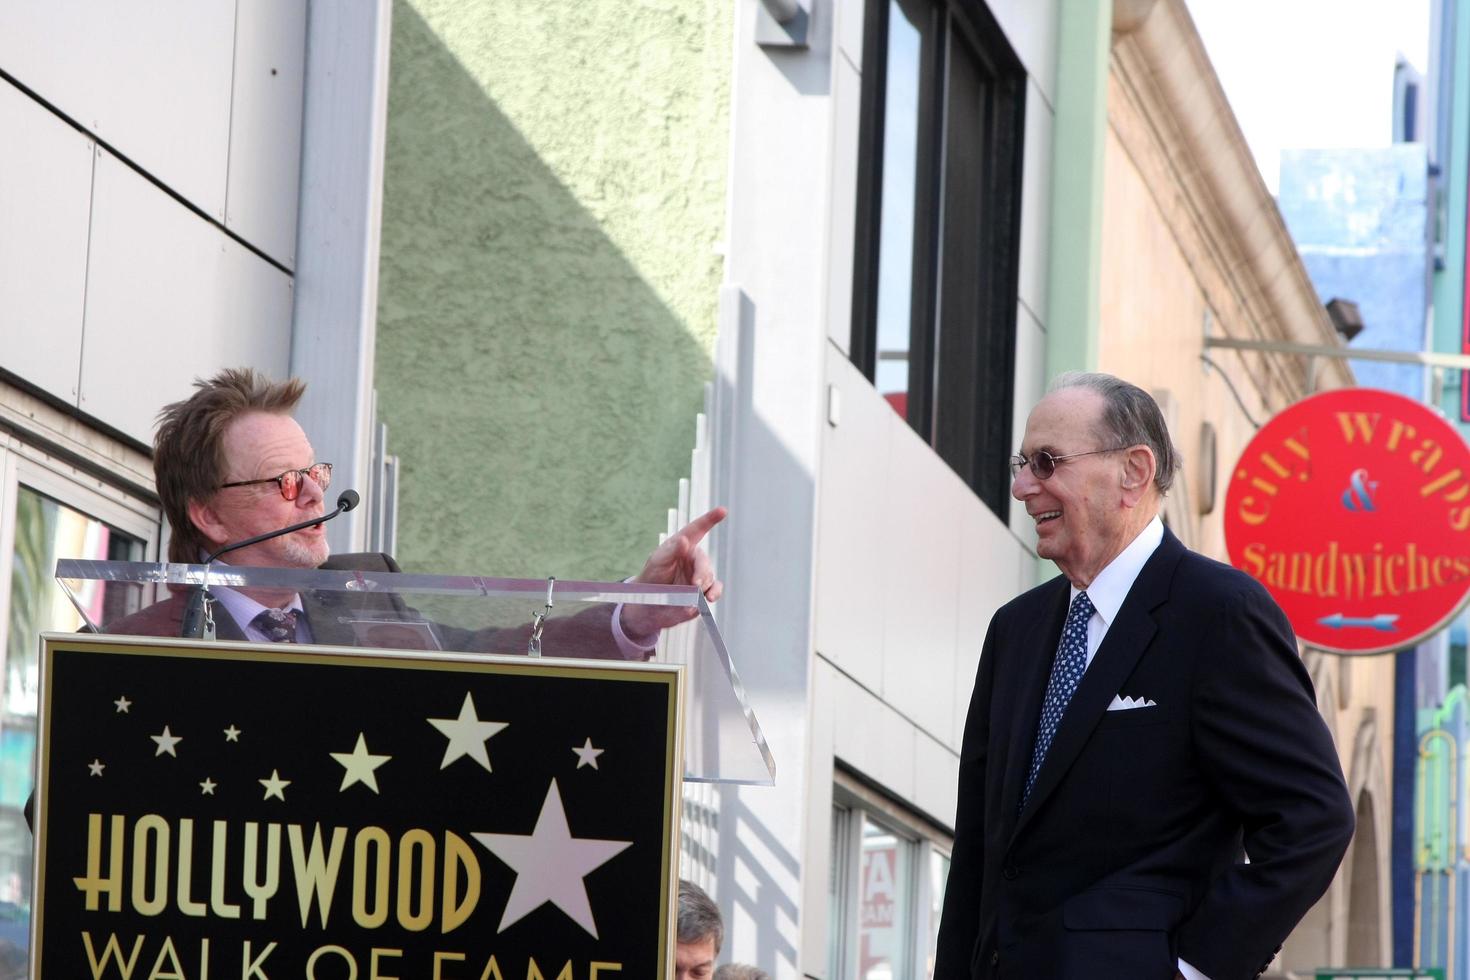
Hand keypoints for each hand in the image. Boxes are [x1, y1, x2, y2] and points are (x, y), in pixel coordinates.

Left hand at [619, 507, 726, 640]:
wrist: (649, 603)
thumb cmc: (652, 576)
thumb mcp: (658, 561)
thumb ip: (672, 551)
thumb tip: (684, 540)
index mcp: (683, 546)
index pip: (698, 529)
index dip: (710, 519)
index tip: (723, 510)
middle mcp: (693, 558)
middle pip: (704, 562)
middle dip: (701, 572)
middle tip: (695, 584)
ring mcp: (699, 574)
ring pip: (709, 577)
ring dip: (703, 586)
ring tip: (692, 594)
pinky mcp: (703, 591)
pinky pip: (715, 589)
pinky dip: (714, 593)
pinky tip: (709, 598)